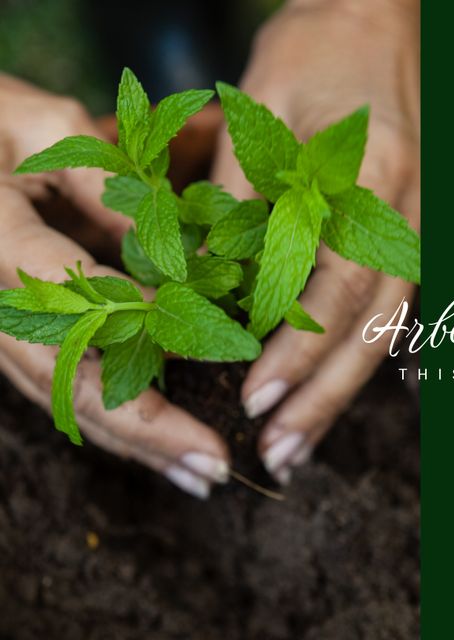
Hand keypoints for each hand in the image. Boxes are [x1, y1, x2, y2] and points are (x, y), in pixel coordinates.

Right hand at [0, 79, 229, 497]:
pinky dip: (115, 421)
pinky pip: (62, 389)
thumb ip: (105, 186)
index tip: (212, 348)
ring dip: (137, 444)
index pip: (79, 300)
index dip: (145, 330)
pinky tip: (161, 446)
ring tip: (198, 475)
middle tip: (212, 469)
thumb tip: (172, 259)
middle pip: (71, 382)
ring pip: (66, 400)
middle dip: (148, 430)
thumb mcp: (45, 129)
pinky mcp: (14, 340)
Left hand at [212, 0, 419, 482]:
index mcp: (370, 180)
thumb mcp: (267, 111)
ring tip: (302, 442)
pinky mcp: (409, 232)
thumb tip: (213, 281)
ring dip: (342, 389)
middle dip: (323, 395)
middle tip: (281, 454)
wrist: (374, 24)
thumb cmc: (318, 54)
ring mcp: (417, 226)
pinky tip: (345, 392)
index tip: (257, 398)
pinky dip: (365, 355)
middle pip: (369, 325)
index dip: (297, 349)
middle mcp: (406, 214)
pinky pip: (391, 306)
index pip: (335, 285)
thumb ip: (245, 197)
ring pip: (384, 326)